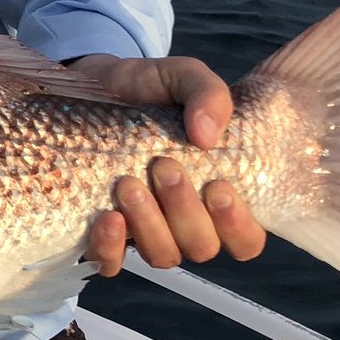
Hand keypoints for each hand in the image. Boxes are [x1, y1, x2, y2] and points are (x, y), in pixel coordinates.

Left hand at [68, 53, 267, 277]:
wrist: (93, 82)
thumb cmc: (150, 87)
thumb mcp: (184, 77)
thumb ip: (208, 94)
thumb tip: (207, 136)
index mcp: (216, 193)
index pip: (245, 239)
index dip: (239, 227)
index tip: (219, 187)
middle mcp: (184, 220)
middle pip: (201, 247)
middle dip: (185, 211)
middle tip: (163, 166)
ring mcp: (144, 229)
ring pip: (161, 256)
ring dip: (149, 225)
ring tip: (128, 183)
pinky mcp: (102, 231)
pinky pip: (110, 262)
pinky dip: (110, 249)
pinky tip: (107, 218)